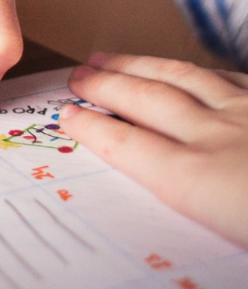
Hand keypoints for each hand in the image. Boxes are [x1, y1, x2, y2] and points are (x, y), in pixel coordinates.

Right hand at [59, 53, 247, 249]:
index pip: (126, 144)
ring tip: (109, 58)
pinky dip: (197, 70)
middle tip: (77, 75)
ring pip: (181, 76)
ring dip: (138, 65)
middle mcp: (217, 136)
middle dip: (104, 85)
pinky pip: (228, 75)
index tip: (66, 114)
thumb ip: (186, 201)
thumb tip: (156, 184)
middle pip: (145, 99)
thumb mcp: (229, 237)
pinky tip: (187, 70)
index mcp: (199, 179)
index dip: (90, 127)